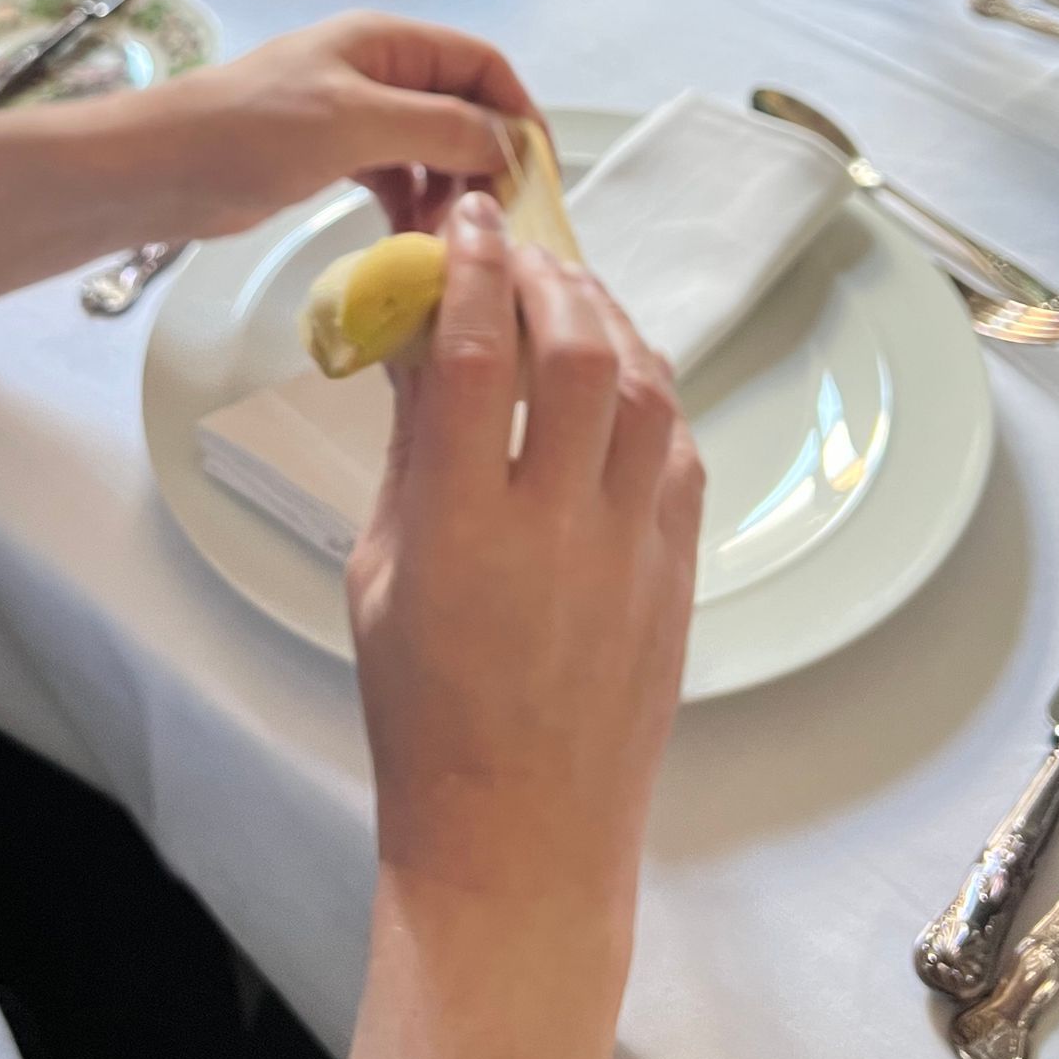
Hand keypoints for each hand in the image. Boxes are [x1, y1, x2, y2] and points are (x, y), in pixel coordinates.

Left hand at [159, 13, 541, 238]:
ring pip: (429, 148)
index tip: (535, 177)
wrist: (155, 169)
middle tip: (491, 225)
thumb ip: (440, 126)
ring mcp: (351, 114)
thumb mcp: (355, 123)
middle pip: (461, 108)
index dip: (517, 114)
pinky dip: (410, 204)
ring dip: (447, 191)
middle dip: (483, 161)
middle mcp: (375, 71)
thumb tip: (507, 143)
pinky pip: (394, 175)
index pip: (482, 65)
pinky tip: (410, 240)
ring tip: (445, 242)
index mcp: (386, 42)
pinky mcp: (328, 156)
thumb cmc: (250, 132)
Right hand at [347, 193, 702, 994]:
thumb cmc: (425, 715)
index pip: (468, 361)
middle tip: (520, 249)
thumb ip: (408, 456)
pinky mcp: (677, 575)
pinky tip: (619, 375)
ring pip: (644, 391)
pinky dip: (651, 394)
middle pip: (575, 356)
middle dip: (548, 279)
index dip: (467, 273)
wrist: (519, 834)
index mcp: (457, 531)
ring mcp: (629, 551)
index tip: (463, 224)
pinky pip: (679, 452)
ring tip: (571, 293)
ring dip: (609, 322)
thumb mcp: (379, 576)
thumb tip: (416, 349)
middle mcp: (553, 529)